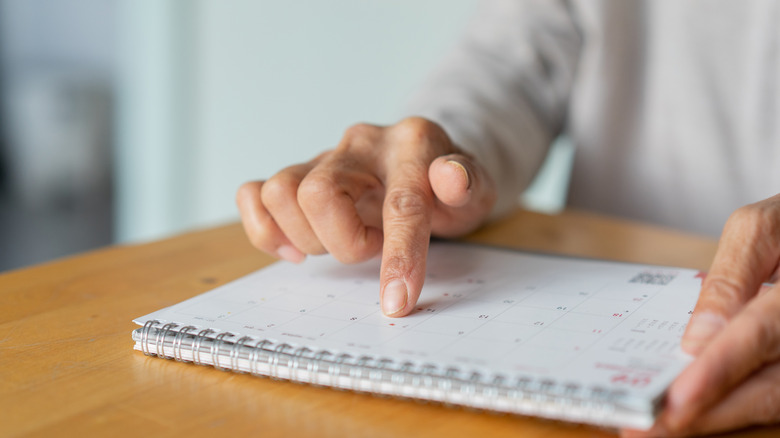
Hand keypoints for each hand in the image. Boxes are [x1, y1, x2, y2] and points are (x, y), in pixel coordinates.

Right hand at [236, 117, 496, 316]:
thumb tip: (451, 178)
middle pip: (318, 193)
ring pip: (280, 192)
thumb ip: (467, 184)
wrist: (427, 164)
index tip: (397, 302)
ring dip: (307, 237)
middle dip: (342, 242)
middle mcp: (361, 143)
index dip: (398, 256)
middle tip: (370, 248)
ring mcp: (324, 157)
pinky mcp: (297, 174)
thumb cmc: (450, 189)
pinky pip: (254, 192)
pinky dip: (264, 228)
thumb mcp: (478, 189)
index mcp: (411, 144)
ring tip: (341, 242)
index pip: (400, 202)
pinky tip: (296, 248)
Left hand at [623, 194, 779, 436]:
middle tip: (647, 428)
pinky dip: (732, 408)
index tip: (679, 397)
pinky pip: (773, 397)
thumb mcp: (764, 229)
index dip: (721, 368)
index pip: (763, 332)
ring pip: (773, 402)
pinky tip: (696, 415)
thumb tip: (697, 338)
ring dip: (717, 419)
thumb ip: (731, 278)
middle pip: (770, 389)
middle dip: (709, 413)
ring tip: (661, 428)